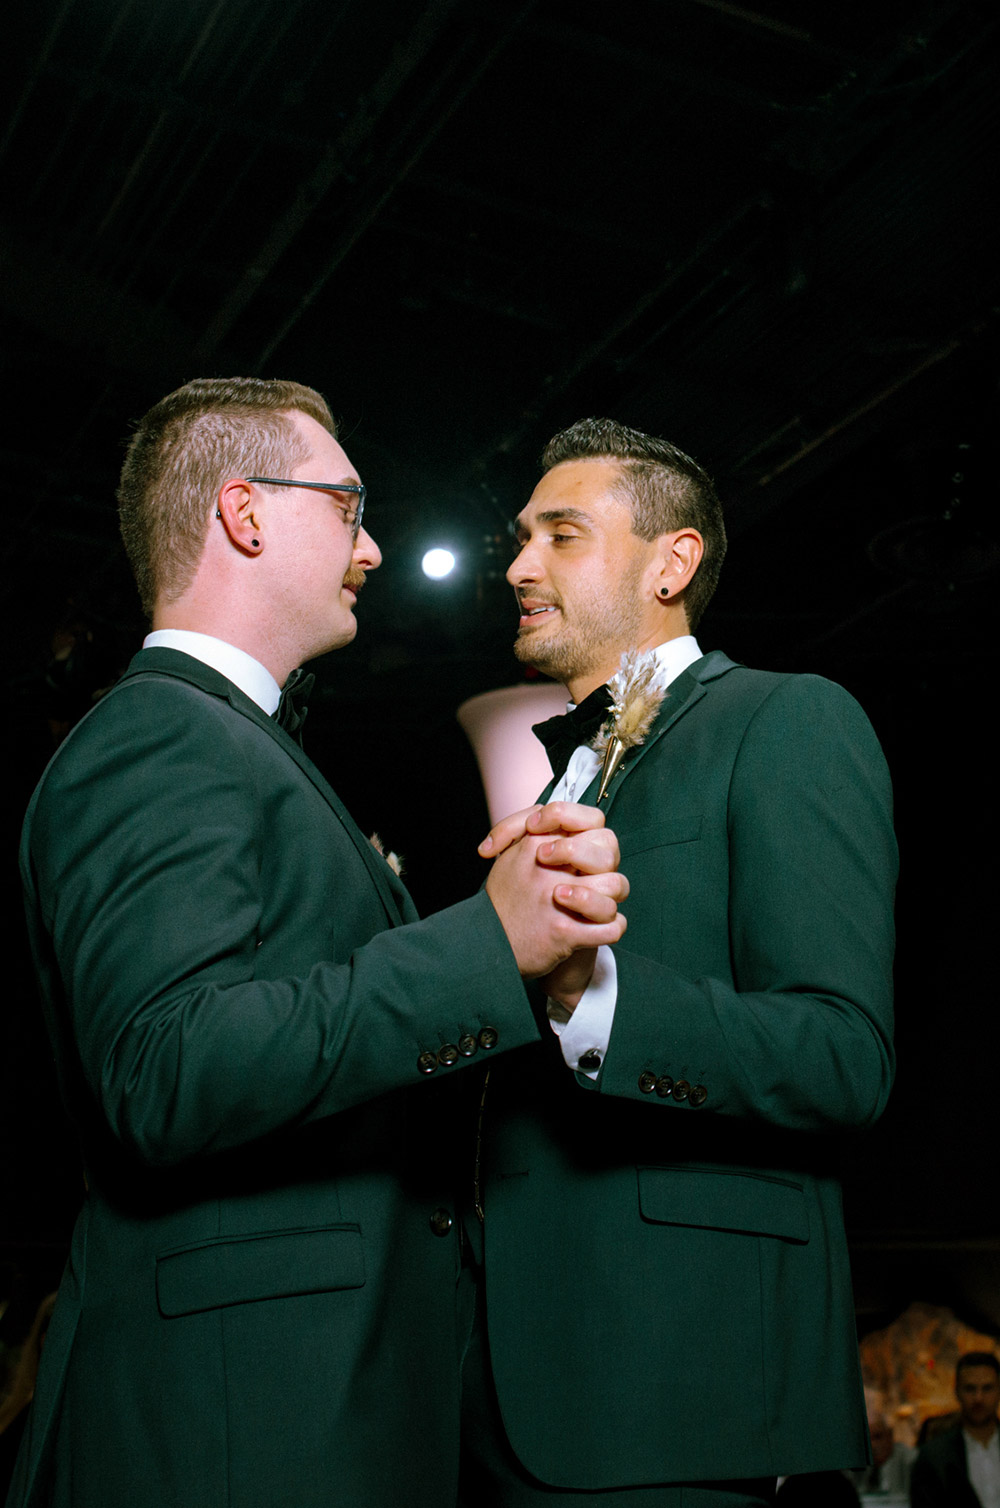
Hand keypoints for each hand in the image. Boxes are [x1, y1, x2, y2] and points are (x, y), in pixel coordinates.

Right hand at [483, 805, 627, 980]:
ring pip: (615, 886)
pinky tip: (600, 927)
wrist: (488, 942)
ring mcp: (557, 900)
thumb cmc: (505, 898)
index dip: (593, 831)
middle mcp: (547, 869)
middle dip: (606, 867)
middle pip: (607, 852)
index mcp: (536, 844)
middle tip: (591, 880)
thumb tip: (553, 816)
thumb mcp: (510, 854)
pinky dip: (612, 928)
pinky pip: (611, 927)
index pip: (590, 820)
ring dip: (610, 899)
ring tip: (595, 907)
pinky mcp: (564, 932)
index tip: (577, 848)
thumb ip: (531, 829)